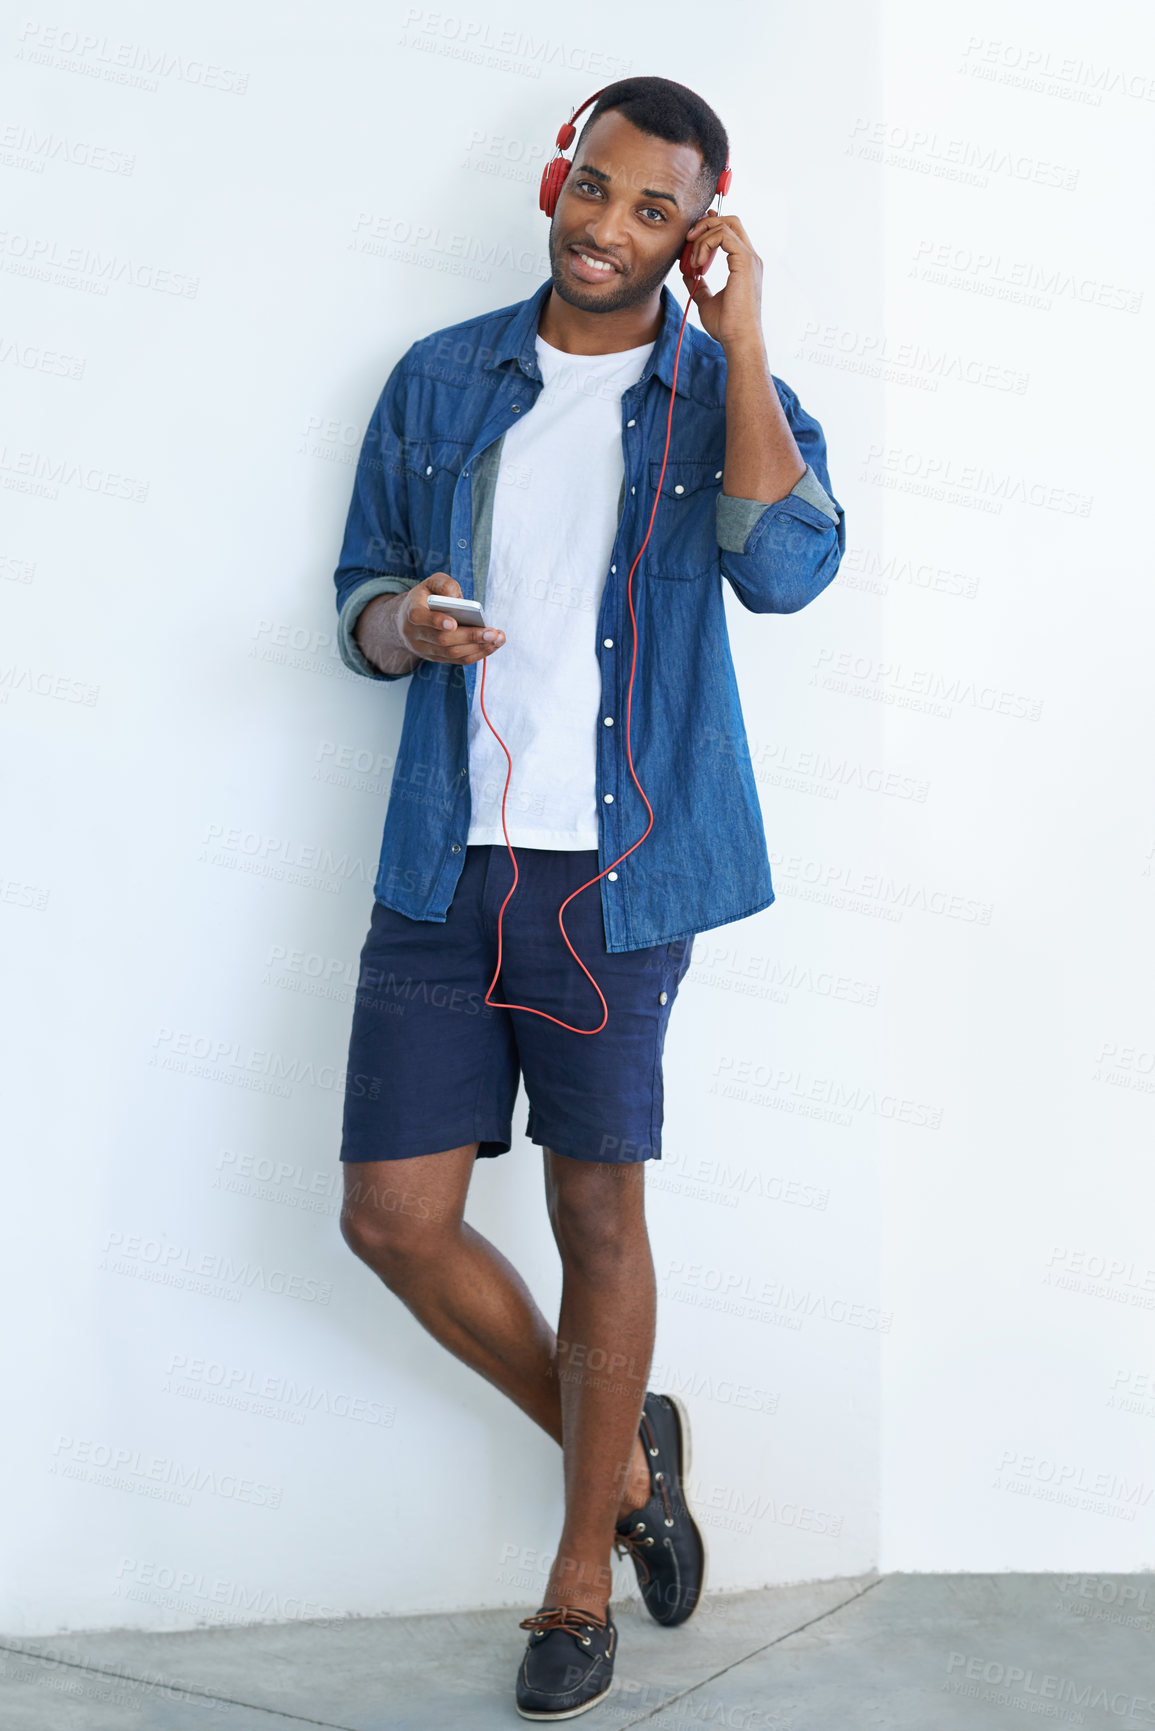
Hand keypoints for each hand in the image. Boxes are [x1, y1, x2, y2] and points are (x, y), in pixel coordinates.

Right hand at [399, 574, 504, 665]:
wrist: (409, 620)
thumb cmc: (427, 597)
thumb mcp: (432, 583)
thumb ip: (444, 585)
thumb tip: (457, 598)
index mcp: (412, 610)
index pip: (419, 617)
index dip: (436, 621)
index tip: (453, 623)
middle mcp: (414, 633)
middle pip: (442, 639)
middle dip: (470, 636)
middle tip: (492, 633)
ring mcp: (424, 649)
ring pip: (451, 653)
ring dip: (478, 647)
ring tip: (498, 639)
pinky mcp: (436, 658)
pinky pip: (457, 660)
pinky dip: (477, 653)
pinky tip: (492, 645)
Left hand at [680, 210, 762, 348]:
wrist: (738, 339)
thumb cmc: (727, 326)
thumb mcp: (706, 301)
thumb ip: (699, 285)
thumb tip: (688, 274)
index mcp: (744, 265)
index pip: (731, 231)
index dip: (711, 226)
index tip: (693, 236)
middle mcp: (750, 258)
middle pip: (730, 221)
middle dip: (706, 223)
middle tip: (689, 239)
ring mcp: (749, 258)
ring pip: (724, 225)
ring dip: (702, 238)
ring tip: (694, 261)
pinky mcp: (744, 261)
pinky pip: (722, 235)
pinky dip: (706, 244)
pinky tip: (698, 263)